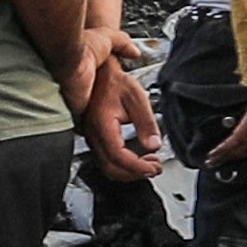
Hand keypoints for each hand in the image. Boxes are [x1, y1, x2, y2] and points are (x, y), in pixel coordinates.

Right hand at [83, 62, 166, 181]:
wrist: (98, 74)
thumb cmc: (114, 82)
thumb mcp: (136, 98)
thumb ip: (146, 123)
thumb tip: (154, 145)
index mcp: (102, 125)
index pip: (118, 157)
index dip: (137, 167)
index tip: (154, 167)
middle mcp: (92, 135)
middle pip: (111, 168)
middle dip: (135, 173)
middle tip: (155, 168)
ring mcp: (91, 139)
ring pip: (107, 167)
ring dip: (129, 171)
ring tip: (149, 164)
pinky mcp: (93, 139)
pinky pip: (106, 160)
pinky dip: (122, 165)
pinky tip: (136, 159)